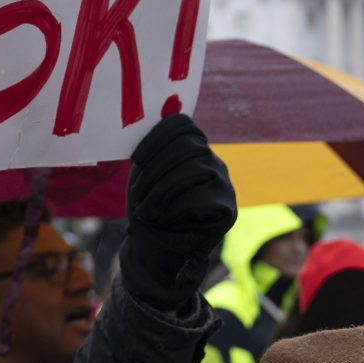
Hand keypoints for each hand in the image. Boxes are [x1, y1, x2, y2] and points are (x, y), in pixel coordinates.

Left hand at [119, 113, 236, 311]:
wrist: (157, 254)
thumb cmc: (149, 211)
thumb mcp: (145, 176)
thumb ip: (153, 151)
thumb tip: (166, 108)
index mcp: (193, 150)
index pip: (184, 126)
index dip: (158, 136)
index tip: (136, 159)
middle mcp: (213, 163)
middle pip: (189, 147)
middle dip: (157, 170)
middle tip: (137, 196)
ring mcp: (224, 185)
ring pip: (195, 169)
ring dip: (162, 190)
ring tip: (146, 210)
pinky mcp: (227, 209)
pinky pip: (200, 196)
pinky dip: (174, 207)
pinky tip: (163, 218)